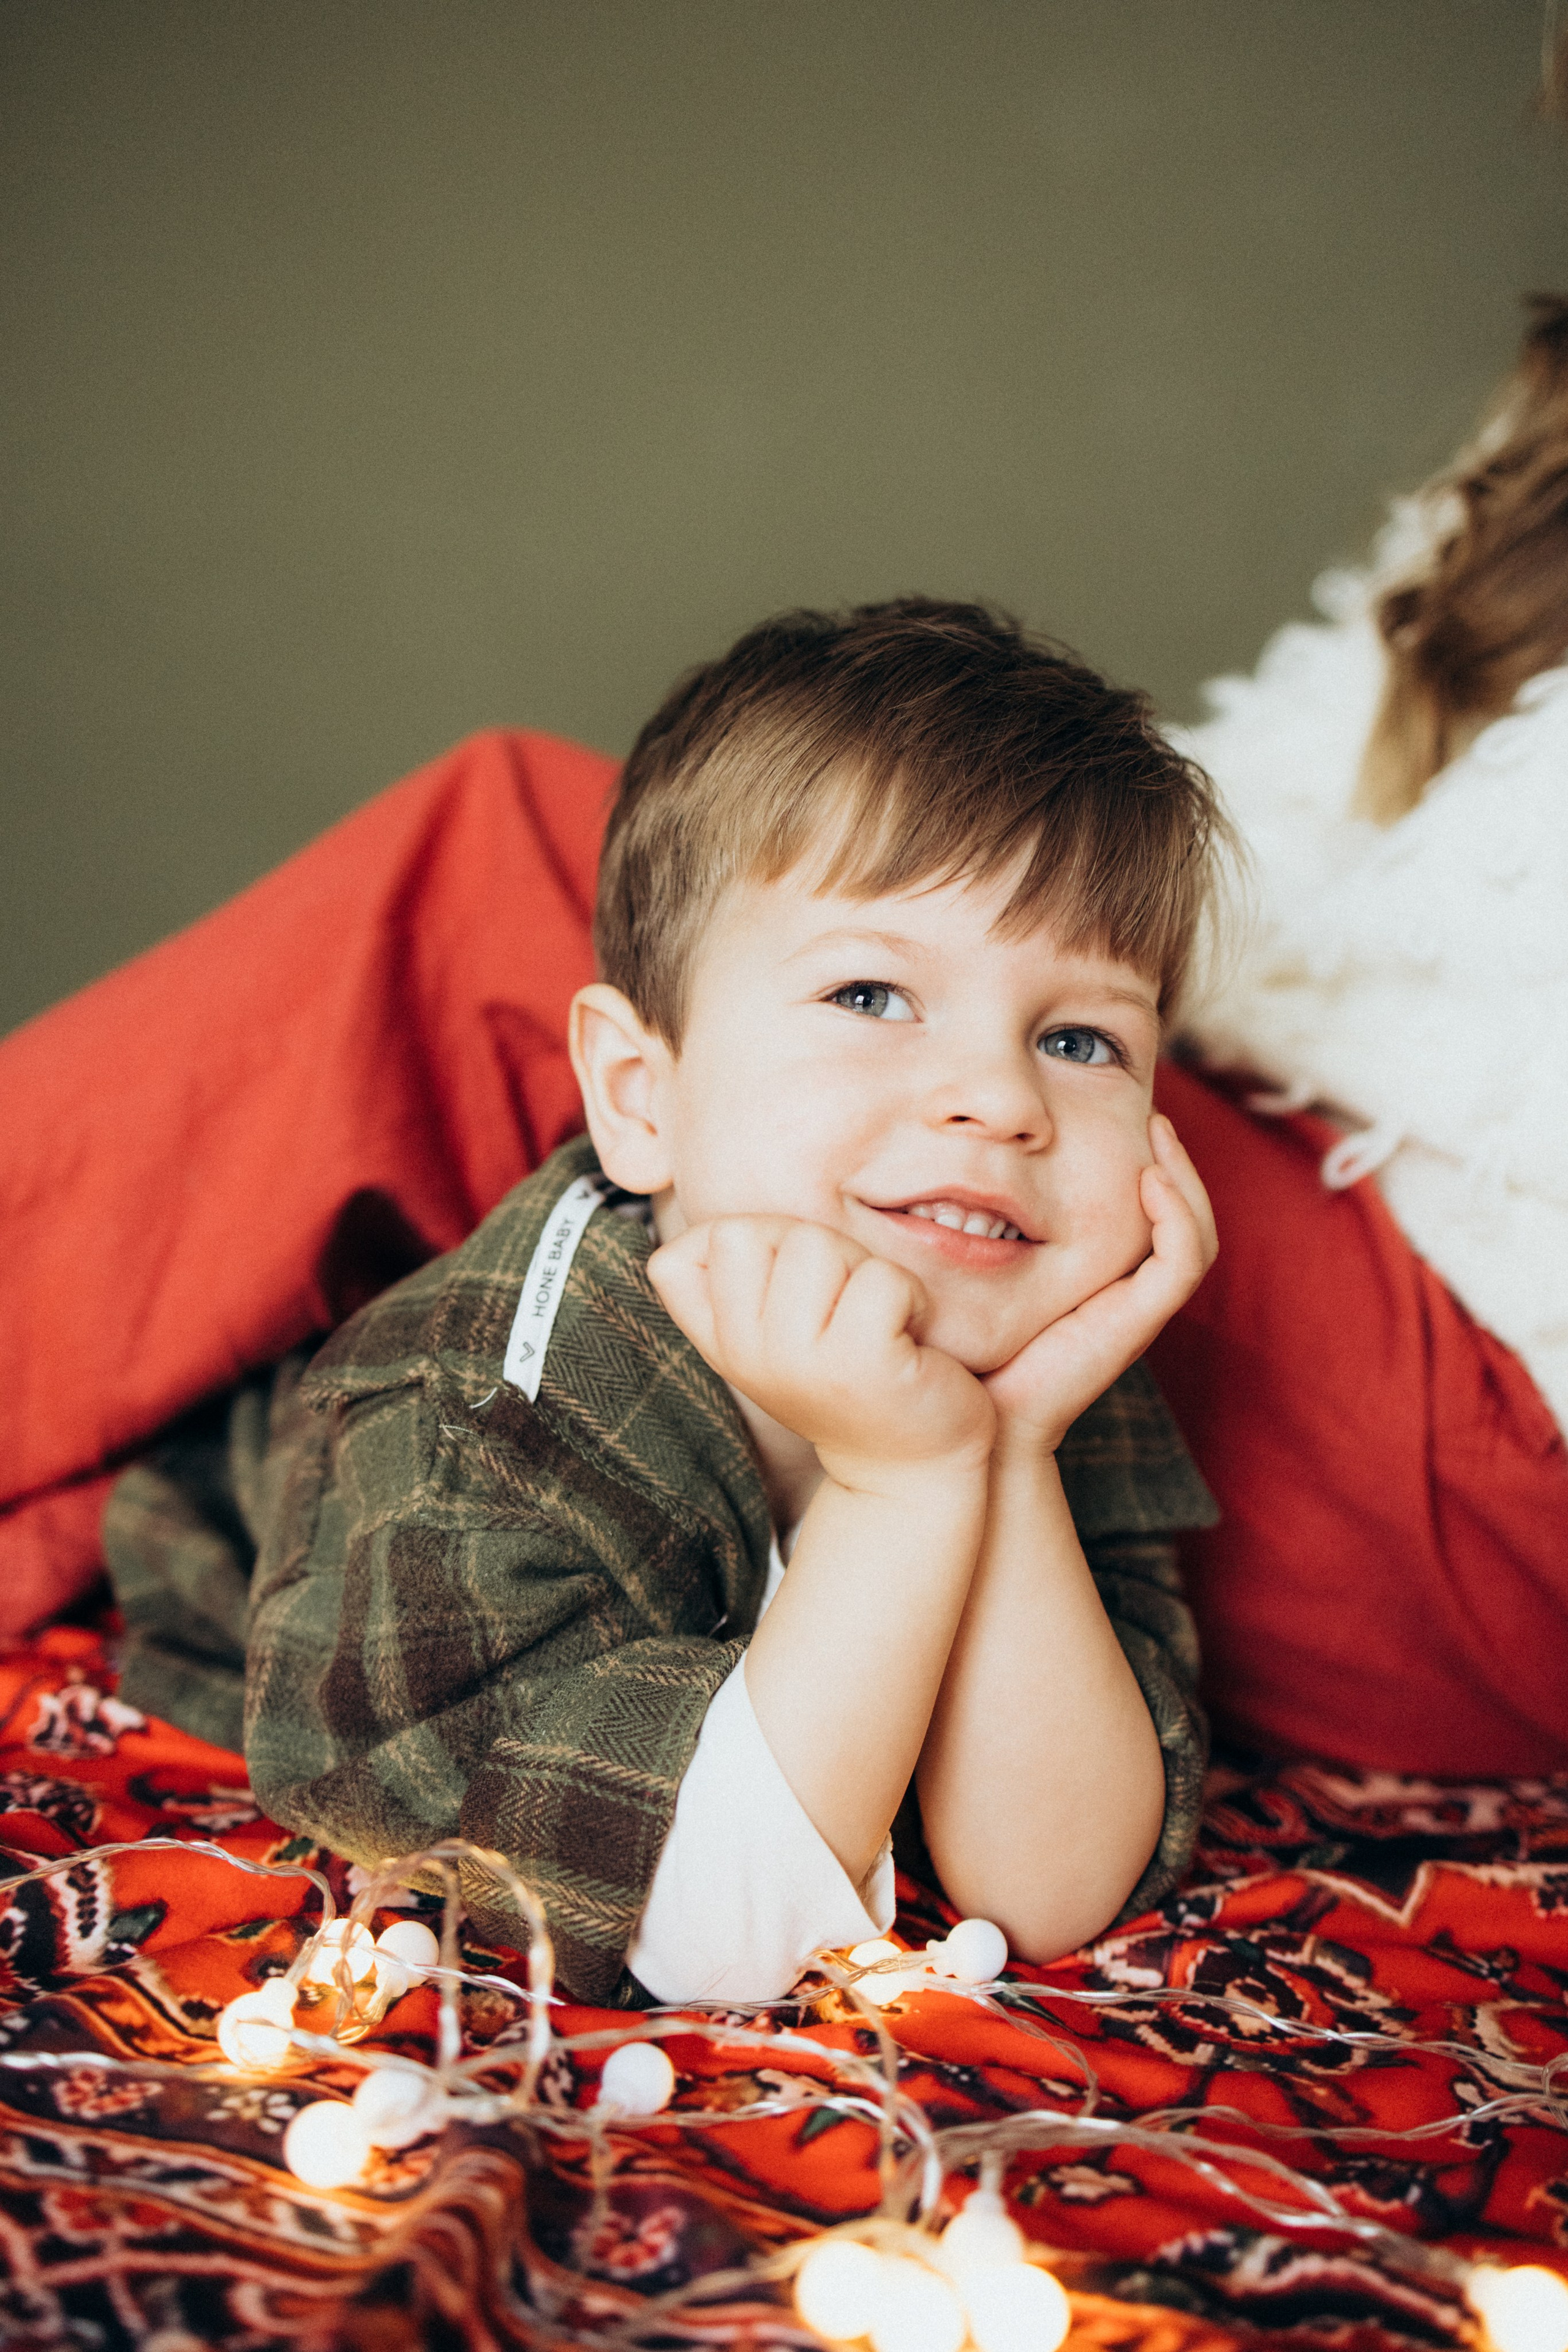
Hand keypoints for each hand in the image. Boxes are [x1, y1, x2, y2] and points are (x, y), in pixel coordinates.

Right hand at [648, 1215, 994, 1492]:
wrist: (913, 1465)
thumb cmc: (850, 1372)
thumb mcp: (774, 1329)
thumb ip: (734, 1278)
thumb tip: (705, 1223)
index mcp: (719, 1345)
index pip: (673, 1261)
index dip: (744, 1246)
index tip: (792, 1289)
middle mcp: (745, 1355)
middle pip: (750, 1232)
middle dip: (810, 1247)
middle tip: (844, 1302)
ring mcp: (799, 1362)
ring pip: (816, 1244)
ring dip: (862, 1269)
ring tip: (875, 1319)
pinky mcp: (862, 1364)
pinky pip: (879, 1278)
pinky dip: (909, 1295)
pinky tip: (907, 1338)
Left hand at [984, 1114, 1216, 1453]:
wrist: (977, 1421)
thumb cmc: (969, 1350)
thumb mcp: (977, 1274)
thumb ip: (981, 1230)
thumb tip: (950, 1176)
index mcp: (1103, 1283)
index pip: (1150, 1217)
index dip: (1152, 1168)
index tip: (1129, 1120)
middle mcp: (1129, 1294)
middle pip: (1185, 1220)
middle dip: (1177, 1164)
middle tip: (1153, 1117)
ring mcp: (1138, 1309)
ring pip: (1195, 1235)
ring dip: (1184, 1180)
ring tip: (1158, 1133)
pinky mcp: (1138, 1323)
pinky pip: (1181, 1261)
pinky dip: (1175, 1216)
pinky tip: (1148, 1180)